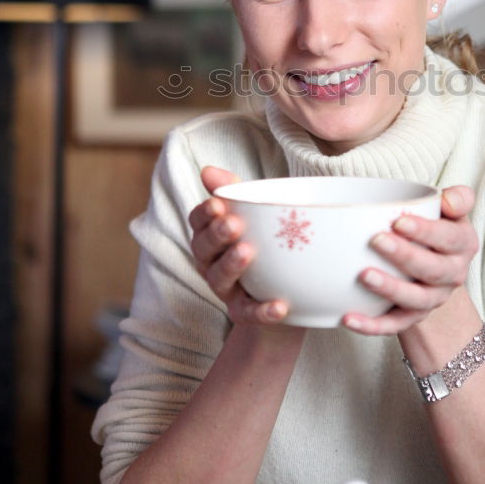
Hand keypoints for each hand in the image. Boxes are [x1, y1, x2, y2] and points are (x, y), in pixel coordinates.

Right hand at [189, 166, 289, 324]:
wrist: (286, 296)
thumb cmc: (265, 245)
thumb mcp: (256, 216)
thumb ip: (235, 193)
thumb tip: (208, 170)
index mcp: (211, 235)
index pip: (198, 221)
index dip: (204, 213)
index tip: (217, 203)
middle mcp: (212, 262)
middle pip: (204, 249)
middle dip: (216, 235)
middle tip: (233, 224)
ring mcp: (227, 289)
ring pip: (220, 279)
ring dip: (231, 265)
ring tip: (248, 252)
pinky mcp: (245, 313)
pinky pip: (250, 313)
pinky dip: (263, 311)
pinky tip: (279, 305)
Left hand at [343, 186, 477, 334]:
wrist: (433, 265)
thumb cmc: (435, 226)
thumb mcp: (450, 209)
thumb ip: (457, 199)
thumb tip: (447, 200)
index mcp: (463, 244)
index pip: (450, 238)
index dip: (426, 231)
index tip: (399, 220)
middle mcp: (453, 274)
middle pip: (433, 270)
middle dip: (405, 256)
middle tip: (377, 240)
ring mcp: (433, 298)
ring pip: (415, 299)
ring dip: (390, 289)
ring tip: (364, 275)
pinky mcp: (413, 317)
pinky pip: (393, 325)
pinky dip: (372, 325)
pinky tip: (348, 318)